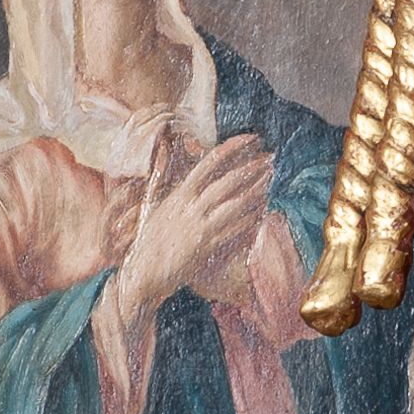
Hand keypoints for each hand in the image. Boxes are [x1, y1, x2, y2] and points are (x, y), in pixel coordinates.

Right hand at [117, 136, 273, 320]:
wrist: (144, 274)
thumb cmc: (147, 238)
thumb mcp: (151, 203)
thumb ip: (160, 175)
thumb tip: (162, 146)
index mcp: (179, 196)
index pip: (209, 163)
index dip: (232, 148)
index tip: (250, 139)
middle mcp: (192, 210)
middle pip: (228, 182)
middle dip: (252, 167)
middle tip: (269, 157)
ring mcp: (202, 229)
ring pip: (236, 205)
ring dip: (256, 190)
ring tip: (269, 178)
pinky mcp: (209, 249)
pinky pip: (237, 230)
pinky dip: (252, 217)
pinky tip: (263, 208)